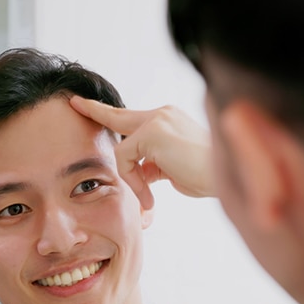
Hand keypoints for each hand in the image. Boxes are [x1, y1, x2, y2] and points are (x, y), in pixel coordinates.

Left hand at [69, 96, 214, 209]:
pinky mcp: (152, 132)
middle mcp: (163, 114)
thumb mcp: (175, 171)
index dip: (114, 118)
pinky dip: (133, 182)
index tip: (92, 108)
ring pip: (123, 149)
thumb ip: (153, 166)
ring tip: (149, 200)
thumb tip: (139, 172)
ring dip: (131, 178)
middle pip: (119, 116)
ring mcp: (157, 120)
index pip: (135, 120)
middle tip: (74, 103)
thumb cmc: (209, 178)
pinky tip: (150, 196)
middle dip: (95, 111)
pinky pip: (126, 159)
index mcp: (171, 121)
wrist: (229, 176)